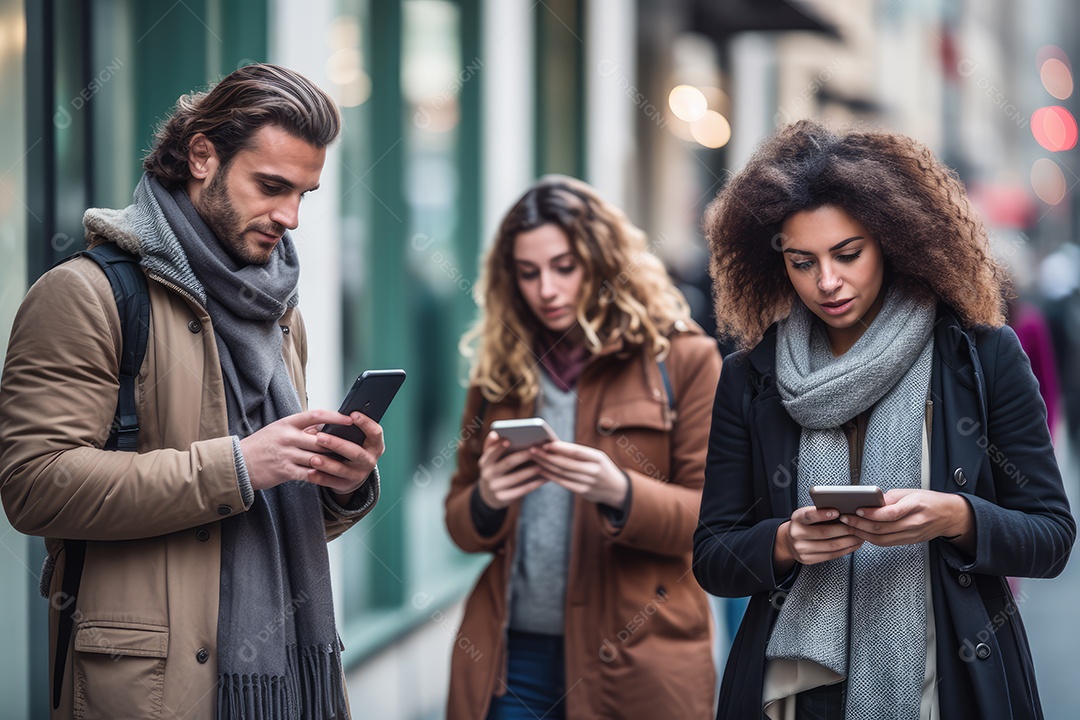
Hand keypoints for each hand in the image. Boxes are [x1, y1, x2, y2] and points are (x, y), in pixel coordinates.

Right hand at [239, 409, 382, 495]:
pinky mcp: (284, 471)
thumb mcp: (279, 429)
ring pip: (317, 457)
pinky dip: (320, 475)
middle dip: (338, 444)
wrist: (237, 463)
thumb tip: (325, 426)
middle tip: (355, 445)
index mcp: (287, 423)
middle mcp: (287, 437)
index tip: (350, 418)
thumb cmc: (262, 444)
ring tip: (348, 462)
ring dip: (333, 461)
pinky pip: (308, 474)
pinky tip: (330, 476)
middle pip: (320, 439)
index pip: (316, 415)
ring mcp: (286, 454)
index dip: (335, 417)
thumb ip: (301, 428)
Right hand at [476, 432, 545, 509]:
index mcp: (484, 462)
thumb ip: (493, 446)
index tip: (509, 440)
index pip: (491, 452)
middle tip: (536, 450)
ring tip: (543, 464)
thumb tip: (496, 433)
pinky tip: (544, 478)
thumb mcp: (490, 459)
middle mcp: (487, 475)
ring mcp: (494, 488)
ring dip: (530, 471)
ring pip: (515, 478)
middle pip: (507, 463)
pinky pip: (520, 490)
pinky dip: (533, 484)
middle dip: (522, 456)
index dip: (499, 447)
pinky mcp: (502, 498)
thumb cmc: (495, 469)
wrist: (489, 495)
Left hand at [528, 441, 628, 507]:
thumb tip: (554, 446)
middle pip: (566, 463)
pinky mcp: (584, 492)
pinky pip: (564, 483)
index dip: (560, 448)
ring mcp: (589, 483)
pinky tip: (542, 470)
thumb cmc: (601, 467)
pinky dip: (551, 476)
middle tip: (533, 450)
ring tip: (534, 458)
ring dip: (546, 465)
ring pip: (563, 473)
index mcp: (598, 458)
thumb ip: (579, 453)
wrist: (617, 489)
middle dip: (547, 456)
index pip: (577, 451)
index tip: (546, 443)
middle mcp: (594, 471)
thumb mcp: (596, 457)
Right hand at [774, 505, 863, 573]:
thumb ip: (819, 512)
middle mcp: (796, 534)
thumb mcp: (806, 515)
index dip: (823, 514)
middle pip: (824, 532)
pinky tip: (853, 544)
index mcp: (796, 519)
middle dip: (845, 529)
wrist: (789, 541)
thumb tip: (844, 511)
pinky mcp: (808, 559)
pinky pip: (831, 555)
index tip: (837, 511)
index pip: (809, 515)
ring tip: (859, 535)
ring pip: (831, 546)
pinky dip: (845, 549)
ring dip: (849, 541)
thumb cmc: (804, 525)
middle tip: (858, 525)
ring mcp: (801, 549)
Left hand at [839, 488, 973, 549]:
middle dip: (860, 525)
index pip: (891, 513)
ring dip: (862, 534)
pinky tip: (861, 532)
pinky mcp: (909, 541)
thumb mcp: (910, 492)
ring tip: (848, 526)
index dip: (872, 514)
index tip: (857, 510)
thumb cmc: (929, 500)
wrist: (949, 515)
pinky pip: (887, 543)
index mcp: (916, 506)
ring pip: (883, 539)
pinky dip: (872, 539)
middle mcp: (914, 523)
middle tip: (845, 519)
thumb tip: (869, 502)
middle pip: (883, 529)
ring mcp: (912, 535)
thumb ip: (889, 498)